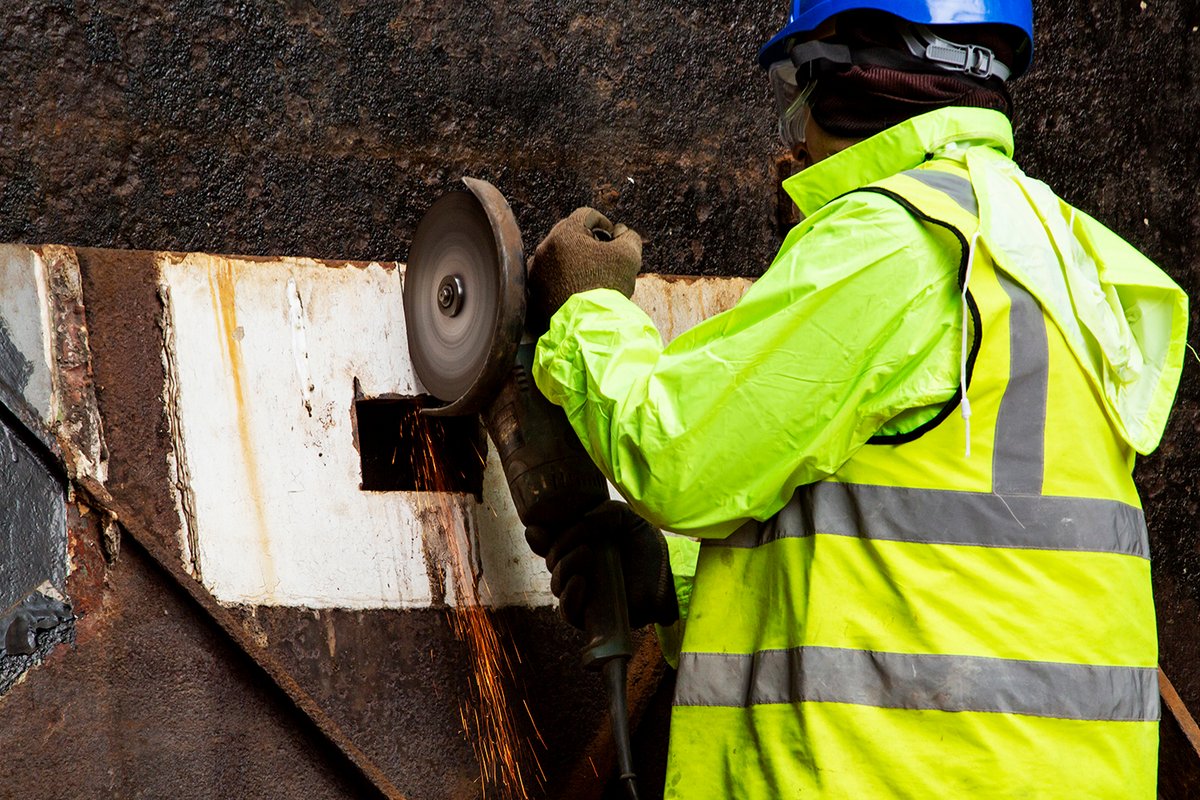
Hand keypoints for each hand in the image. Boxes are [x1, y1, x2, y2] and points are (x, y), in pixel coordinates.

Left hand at [526, 207, 642, 333]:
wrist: (588, 325)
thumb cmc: (608, 286)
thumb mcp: (629, 255)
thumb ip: (628, 236)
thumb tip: (620, 231)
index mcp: (565, 234)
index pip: (586, 215)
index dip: (604, 223)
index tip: (612, 238)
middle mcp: (545, 248)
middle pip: (568, 233)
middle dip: (586, 240)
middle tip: (602, 256)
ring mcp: (536, 271)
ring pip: (557, 255)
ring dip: (572, 259)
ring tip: (588, 274)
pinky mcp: (534, 291)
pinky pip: (548, 276)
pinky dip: (561, 277)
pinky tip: (575, 288)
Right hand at [526, 500, 677, 629]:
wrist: (671, 574)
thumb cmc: (648, 546)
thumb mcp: (625, 518)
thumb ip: (602, 512)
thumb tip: (579, 520)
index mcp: (581, 545)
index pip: (549, 544)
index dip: (538, 538)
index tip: (536, 530)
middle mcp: (579, 569)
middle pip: (551, 563)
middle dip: (557, 551)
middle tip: (580, 544)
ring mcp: (585, 593)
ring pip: (557, 586)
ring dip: (563, 569)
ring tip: (585, 555)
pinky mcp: (594, 616)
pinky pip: (569, 612)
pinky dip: (569, 597)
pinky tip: (581, 582)